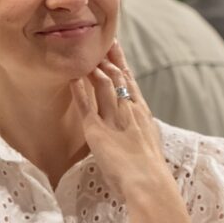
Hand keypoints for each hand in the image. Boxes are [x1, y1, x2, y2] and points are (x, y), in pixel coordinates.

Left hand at [69, 41, 170, 197]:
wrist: (150, 183)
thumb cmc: (152, 175)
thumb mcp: (150, 149)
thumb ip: (142, 138)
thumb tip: (140, 139)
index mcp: (143, 115)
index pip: (130, 83)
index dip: (122, 64)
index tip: (115, 48)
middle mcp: (129, 110)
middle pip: (118, 76)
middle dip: (108, 57)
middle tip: (99, 39)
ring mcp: (113, 118)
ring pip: (103, 84)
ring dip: (93, 67)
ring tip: (83, 53)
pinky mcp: (96, 130)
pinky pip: (85, 104)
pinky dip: (78, 89)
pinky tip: (72, 77)